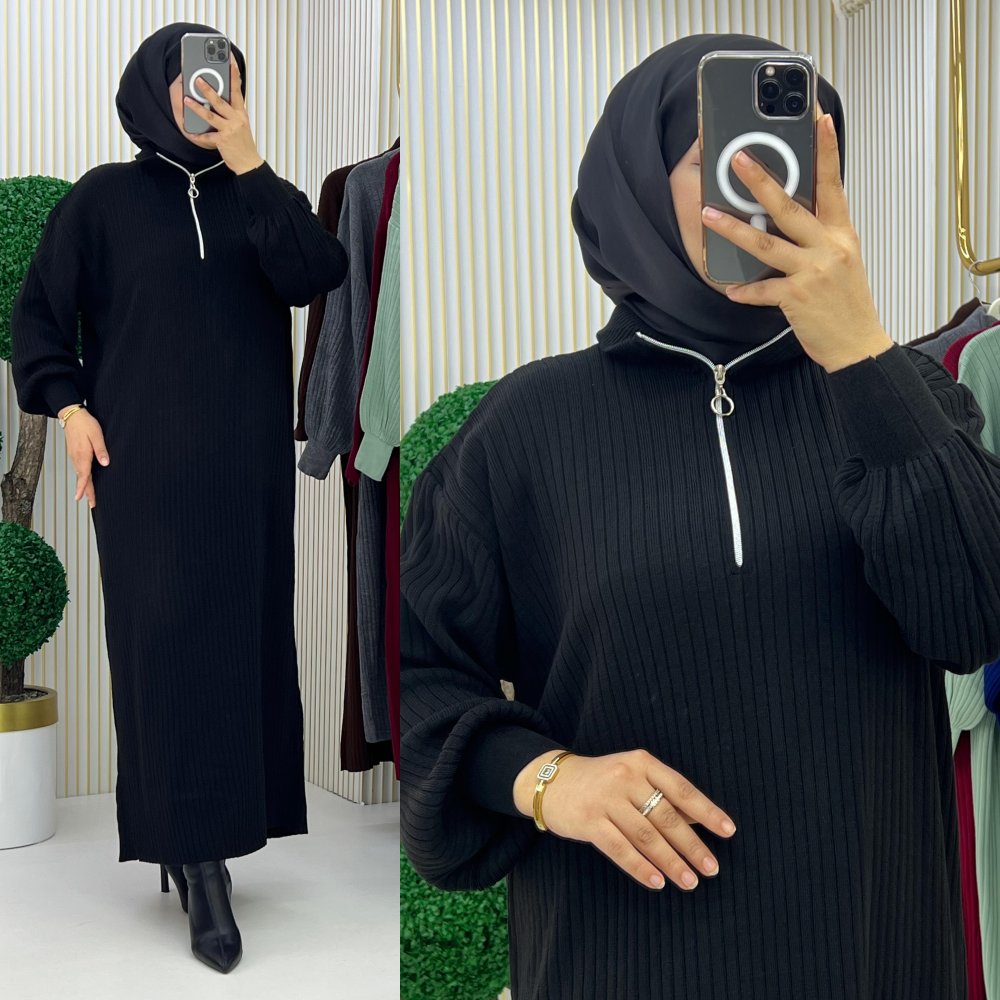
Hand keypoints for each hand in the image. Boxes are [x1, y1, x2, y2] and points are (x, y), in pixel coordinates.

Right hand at [59, 406, 108, 508]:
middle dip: (86, 492)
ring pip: (80, 474)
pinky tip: (85, 481)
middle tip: (91, 504)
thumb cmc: (85, 424)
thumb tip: (105, 463)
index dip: (83, 488)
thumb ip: (101, 450)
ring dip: (84, 486)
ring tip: (89, 497)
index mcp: (82, 455)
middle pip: (82, 478)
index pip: (83, 476)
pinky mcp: (74, 453)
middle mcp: (76, 458)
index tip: (81, 499)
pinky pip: (79, 468)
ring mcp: (74, 456)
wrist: (72, 415)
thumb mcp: (96, 435)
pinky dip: (82, 477)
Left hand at [183, 58, 264, 174]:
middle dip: (208, 90)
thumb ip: (232, 112)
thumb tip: (218, 100)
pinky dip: (197, 136)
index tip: (230, 62)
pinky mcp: (223, 142)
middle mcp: (236, 120)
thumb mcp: (241, 124)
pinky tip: (189, 132)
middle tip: (197, 79)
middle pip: (220, 102)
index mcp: (241, 114)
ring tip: (187, 100)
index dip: (234, 76)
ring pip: (210, 116)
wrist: (249, 163)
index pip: (237, 91)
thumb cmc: (244, 144)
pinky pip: (207, 137)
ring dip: (197, 107)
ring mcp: (229, 130)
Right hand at [513, 748, 736, 891]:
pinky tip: (657, 882)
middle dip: (692, 845)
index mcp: (640, 762)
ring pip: (646, 836)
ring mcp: (605, 799)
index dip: (706, 811)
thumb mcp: (631, 775)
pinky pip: (620, 849)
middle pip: (666, 816)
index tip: (728, 831)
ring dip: (671, 862)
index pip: (680, 788)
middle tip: (711, 868)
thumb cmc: (602, 781)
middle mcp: (624, 777)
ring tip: (690, 881)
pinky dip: (641, 867)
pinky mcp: (589, 821)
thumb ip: (661, 795)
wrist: (552, 782)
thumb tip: (700, 822)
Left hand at [699, 112, 894, 372]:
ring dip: (734, 229)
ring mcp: (812, 272)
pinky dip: (745, 290)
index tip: (819, 119)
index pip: (834, 184)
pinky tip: (729, 288)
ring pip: (767, 244)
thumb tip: (791, 214)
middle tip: (738, 159)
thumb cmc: (847, 302)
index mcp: (842, 234)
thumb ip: (821, 235)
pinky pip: (762, 290)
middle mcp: (828, 248)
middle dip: (761, 181)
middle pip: (790, 207)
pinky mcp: (796, 298)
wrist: (858, 344)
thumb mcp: (844, 259)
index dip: (827, 150)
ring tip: (709, 214)